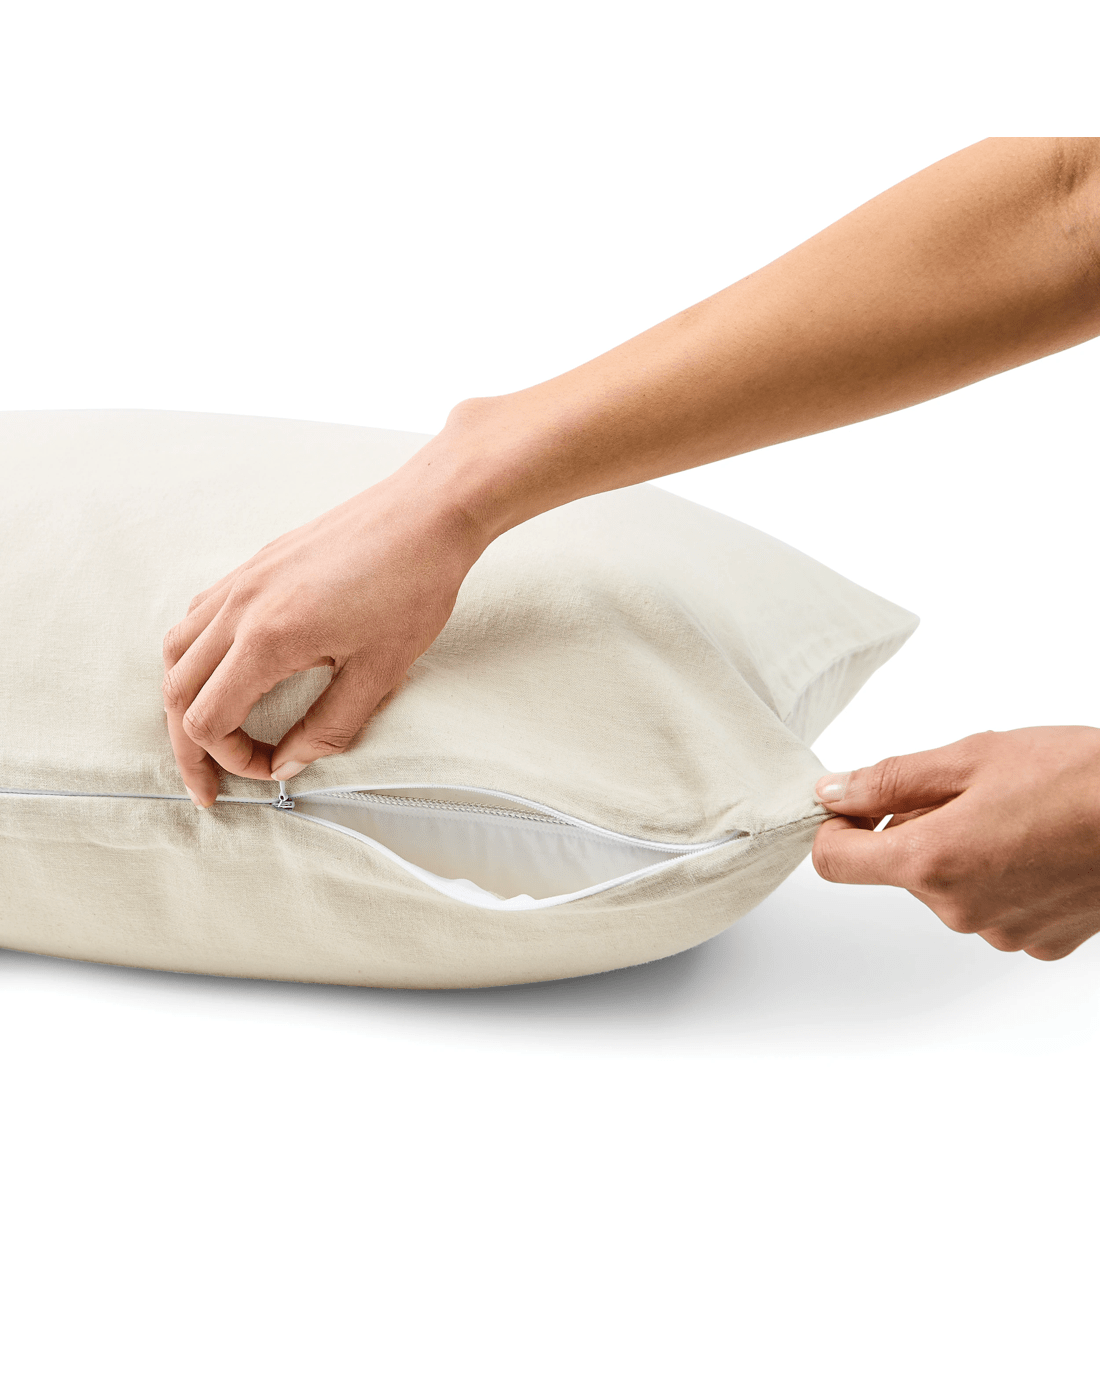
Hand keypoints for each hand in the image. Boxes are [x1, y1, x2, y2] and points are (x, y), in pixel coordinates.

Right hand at [161, 458, 486, 806]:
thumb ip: (328, 727)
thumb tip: (289, 765)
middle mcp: (239, 607)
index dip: (231, 761)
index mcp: (266, 639)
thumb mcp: (379, 673)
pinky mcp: (255, 565)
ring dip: (185, 699)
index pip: (208, 720)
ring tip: (212, 733)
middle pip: (178, 691)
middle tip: (211, 784)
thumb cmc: (413, 587)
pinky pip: (199, 617)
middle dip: (190, 746)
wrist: (427, 513)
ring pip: (177, 651)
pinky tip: (228, 673)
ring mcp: (242, 580)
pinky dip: (197, 657)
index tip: (270, 771)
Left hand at [812, 726, 1099, 959]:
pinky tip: (1044, 846)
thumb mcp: (971, 757)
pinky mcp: (1040, 944)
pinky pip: (996, 906)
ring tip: (1020, 813)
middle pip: (901, 869)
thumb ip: (890, 780)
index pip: (834, 862)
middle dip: (918, 827)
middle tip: (973, 789)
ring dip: (964, 850)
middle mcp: (958, 910)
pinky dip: (1004, 876)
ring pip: (950, 887)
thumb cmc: (1079, 778)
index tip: (858, 804)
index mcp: (930, 861)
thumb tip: (832, 792)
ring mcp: (1000, 933)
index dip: (836, 826)